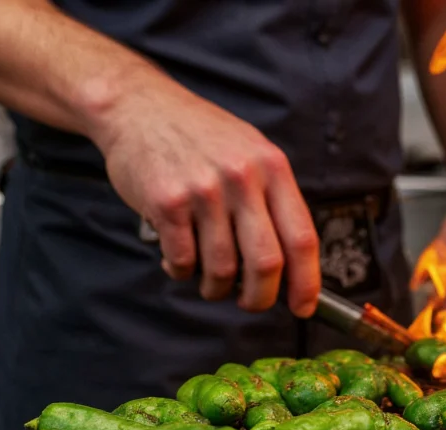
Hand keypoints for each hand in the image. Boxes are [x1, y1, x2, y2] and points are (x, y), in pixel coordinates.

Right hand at [88, 75, 320, 317]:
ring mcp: (204, 190)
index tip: (304, 306)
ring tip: (210, 282)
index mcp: (272, 168)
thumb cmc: (200, 136)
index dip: (307, 282)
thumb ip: (272, 200)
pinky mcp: (167, 202)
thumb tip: (291, 264)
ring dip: (216, 288)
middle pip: (266, 263)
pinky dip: (182, 272)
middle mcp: (242, 178)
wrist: (138, 106)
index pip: (302, 238)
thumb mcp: (250, 153)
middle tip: (252, 303)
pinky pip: (183, 260)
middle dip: (261, 297)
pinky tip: (179, 260)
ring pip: (222, 268)